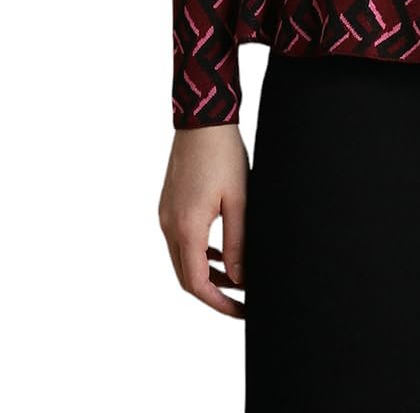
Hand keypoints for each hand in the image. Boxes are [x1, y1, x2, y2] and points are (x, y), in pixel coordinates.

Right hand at [158, 124, 248, 317]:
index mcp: (186, 227)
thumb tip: (239, 279)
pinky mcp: (169, 204)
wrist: (202, 119)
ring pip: (183, 260)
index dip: (220, 303)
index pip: (197, 284)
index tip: (242, 311)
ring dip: (207, 275)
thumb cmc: (224, 154)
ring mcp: (166, 214)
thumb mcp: (239, 200)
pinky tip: (220, 254)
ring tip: (236, 280)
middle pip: (186, 277)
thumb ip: (238, 242)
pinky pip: (181, 241)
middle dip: (213, 294)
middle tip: (242, 302)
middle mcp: (169, 225)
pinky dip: (200, 254)